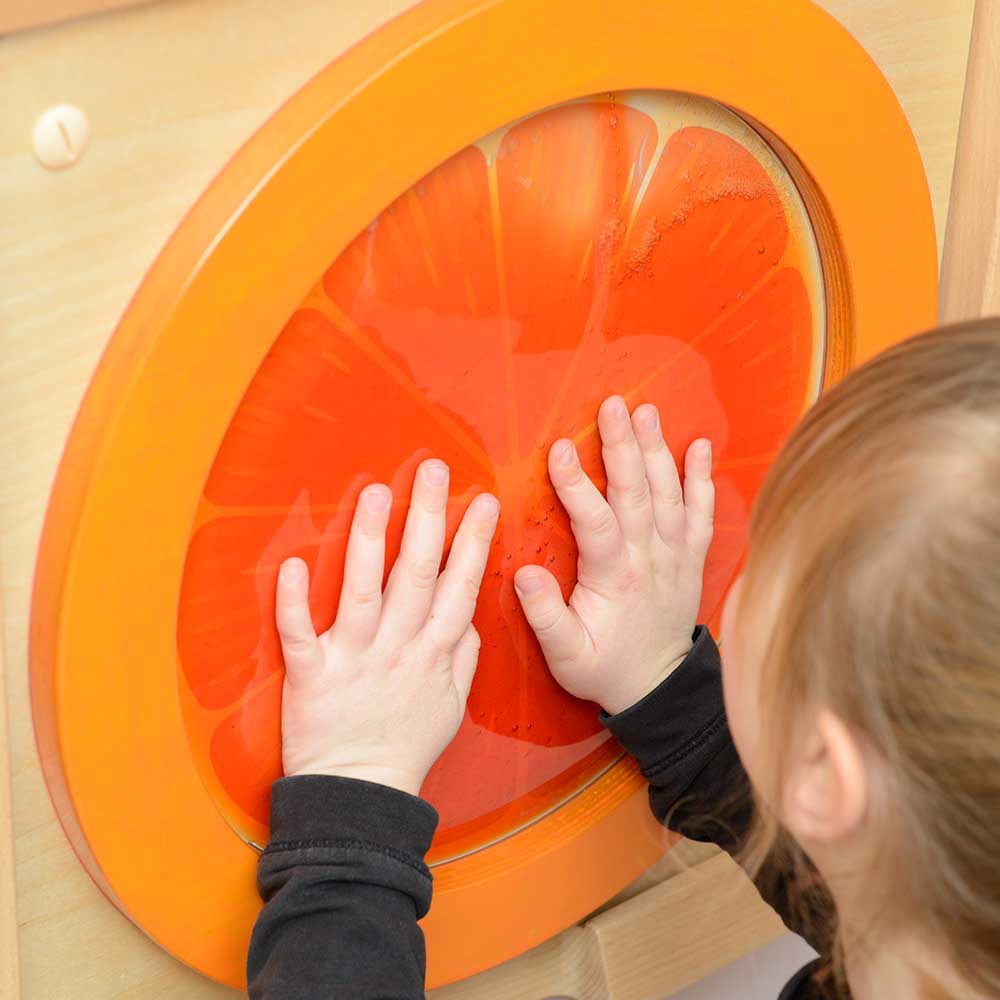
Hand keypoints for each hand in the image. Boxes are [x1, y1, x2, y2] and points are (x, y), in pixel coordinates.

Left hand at [276, 459, 499, 796]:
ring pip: (363, 591)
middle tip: (432, 469)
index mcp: (433, 652)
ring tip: (376, 492)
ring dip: (369, 540)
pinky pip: (300, 634)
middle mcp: (397, 647)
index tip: (483, 500)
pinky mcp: (312, 676)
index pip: (459, 586)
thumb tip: (470, 615)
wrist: (360, 796)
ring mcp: (354, 659)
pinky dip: (294, 602)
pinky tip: (294, 564)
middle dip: (426, 518)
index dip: (472, 541)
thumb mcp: (452, 704)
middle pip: (415, 574)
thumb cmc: (406, 746)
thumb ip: (463, 655)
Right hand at [513, 396, 713, 714]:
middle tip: (612, 405)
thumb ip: (545, 615)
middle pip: (636, 492)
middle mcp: (650, 557)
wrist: (658, 688)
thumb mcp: (566, 654)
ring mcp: (675, 554)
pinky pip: (703, 512)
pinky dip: (703, 478)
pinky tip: (700, 446)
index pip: (595, 521)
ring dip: (657, 449)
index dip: (576, 484)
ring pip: (669, 493)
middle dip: (622, 445)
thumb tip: (524, 573)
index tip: (558, 448)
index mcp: (615, 577)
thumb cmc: (604, 668)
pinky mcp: (691, 556)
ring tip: (646, 410)